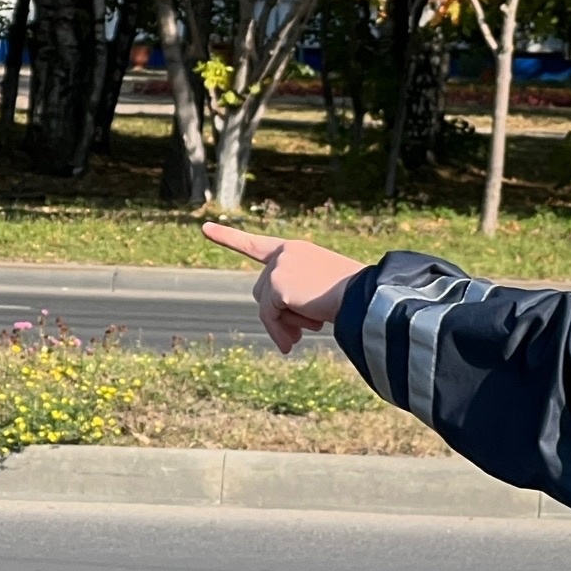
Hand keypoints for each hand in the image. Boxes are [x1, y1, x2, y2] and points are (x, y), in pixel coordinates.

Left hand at [203, 222, 367, 351]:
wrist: (366, 296)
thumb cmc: (354, 296)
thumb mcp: (321, 291)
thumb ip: (294, 299)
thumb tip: (281, 332)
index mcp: (297, 250)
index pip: (257, 245)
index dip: (229, 238)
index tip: (205, 229)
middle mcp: (285, 254)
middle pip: (261, 290)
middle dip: (276, 316)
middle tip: (296, 338)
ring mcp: (280, 268)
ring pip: (264, 305)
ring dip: (280, 325)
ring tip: (300, 339)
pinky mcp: (278, 285)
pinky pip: (269, 315)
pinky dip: (279, 331)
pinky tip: (294, 342)